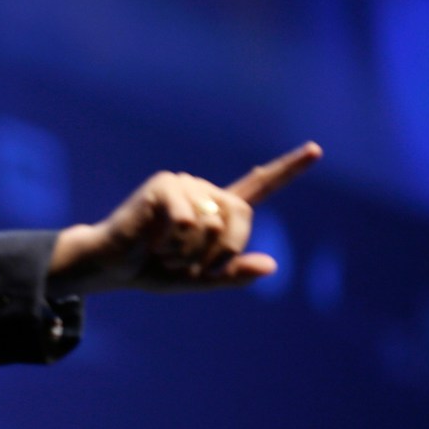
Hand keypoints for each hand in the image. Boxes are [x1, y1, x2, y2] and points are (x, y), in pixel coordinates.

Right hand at [48, 141, 322, 293]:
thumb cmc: (153, 270)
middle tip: (188, 264)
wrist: (112, 266)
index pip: (260, 185)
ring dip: (190, 252)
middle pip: (239, 216)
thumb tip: (271, 265)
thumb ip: (233, 274)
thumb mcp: (200, 279)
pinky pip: (189, 220)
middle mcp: (204, 190)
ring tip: (165, 252)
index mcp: (217, 209)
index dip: (289, 169)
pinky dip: (174, 243)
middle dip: (221, 250)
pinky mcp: (164, 186)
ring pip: (213, 222)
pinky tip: (153, 242)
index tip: (317, 150)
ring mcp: (184, 184)